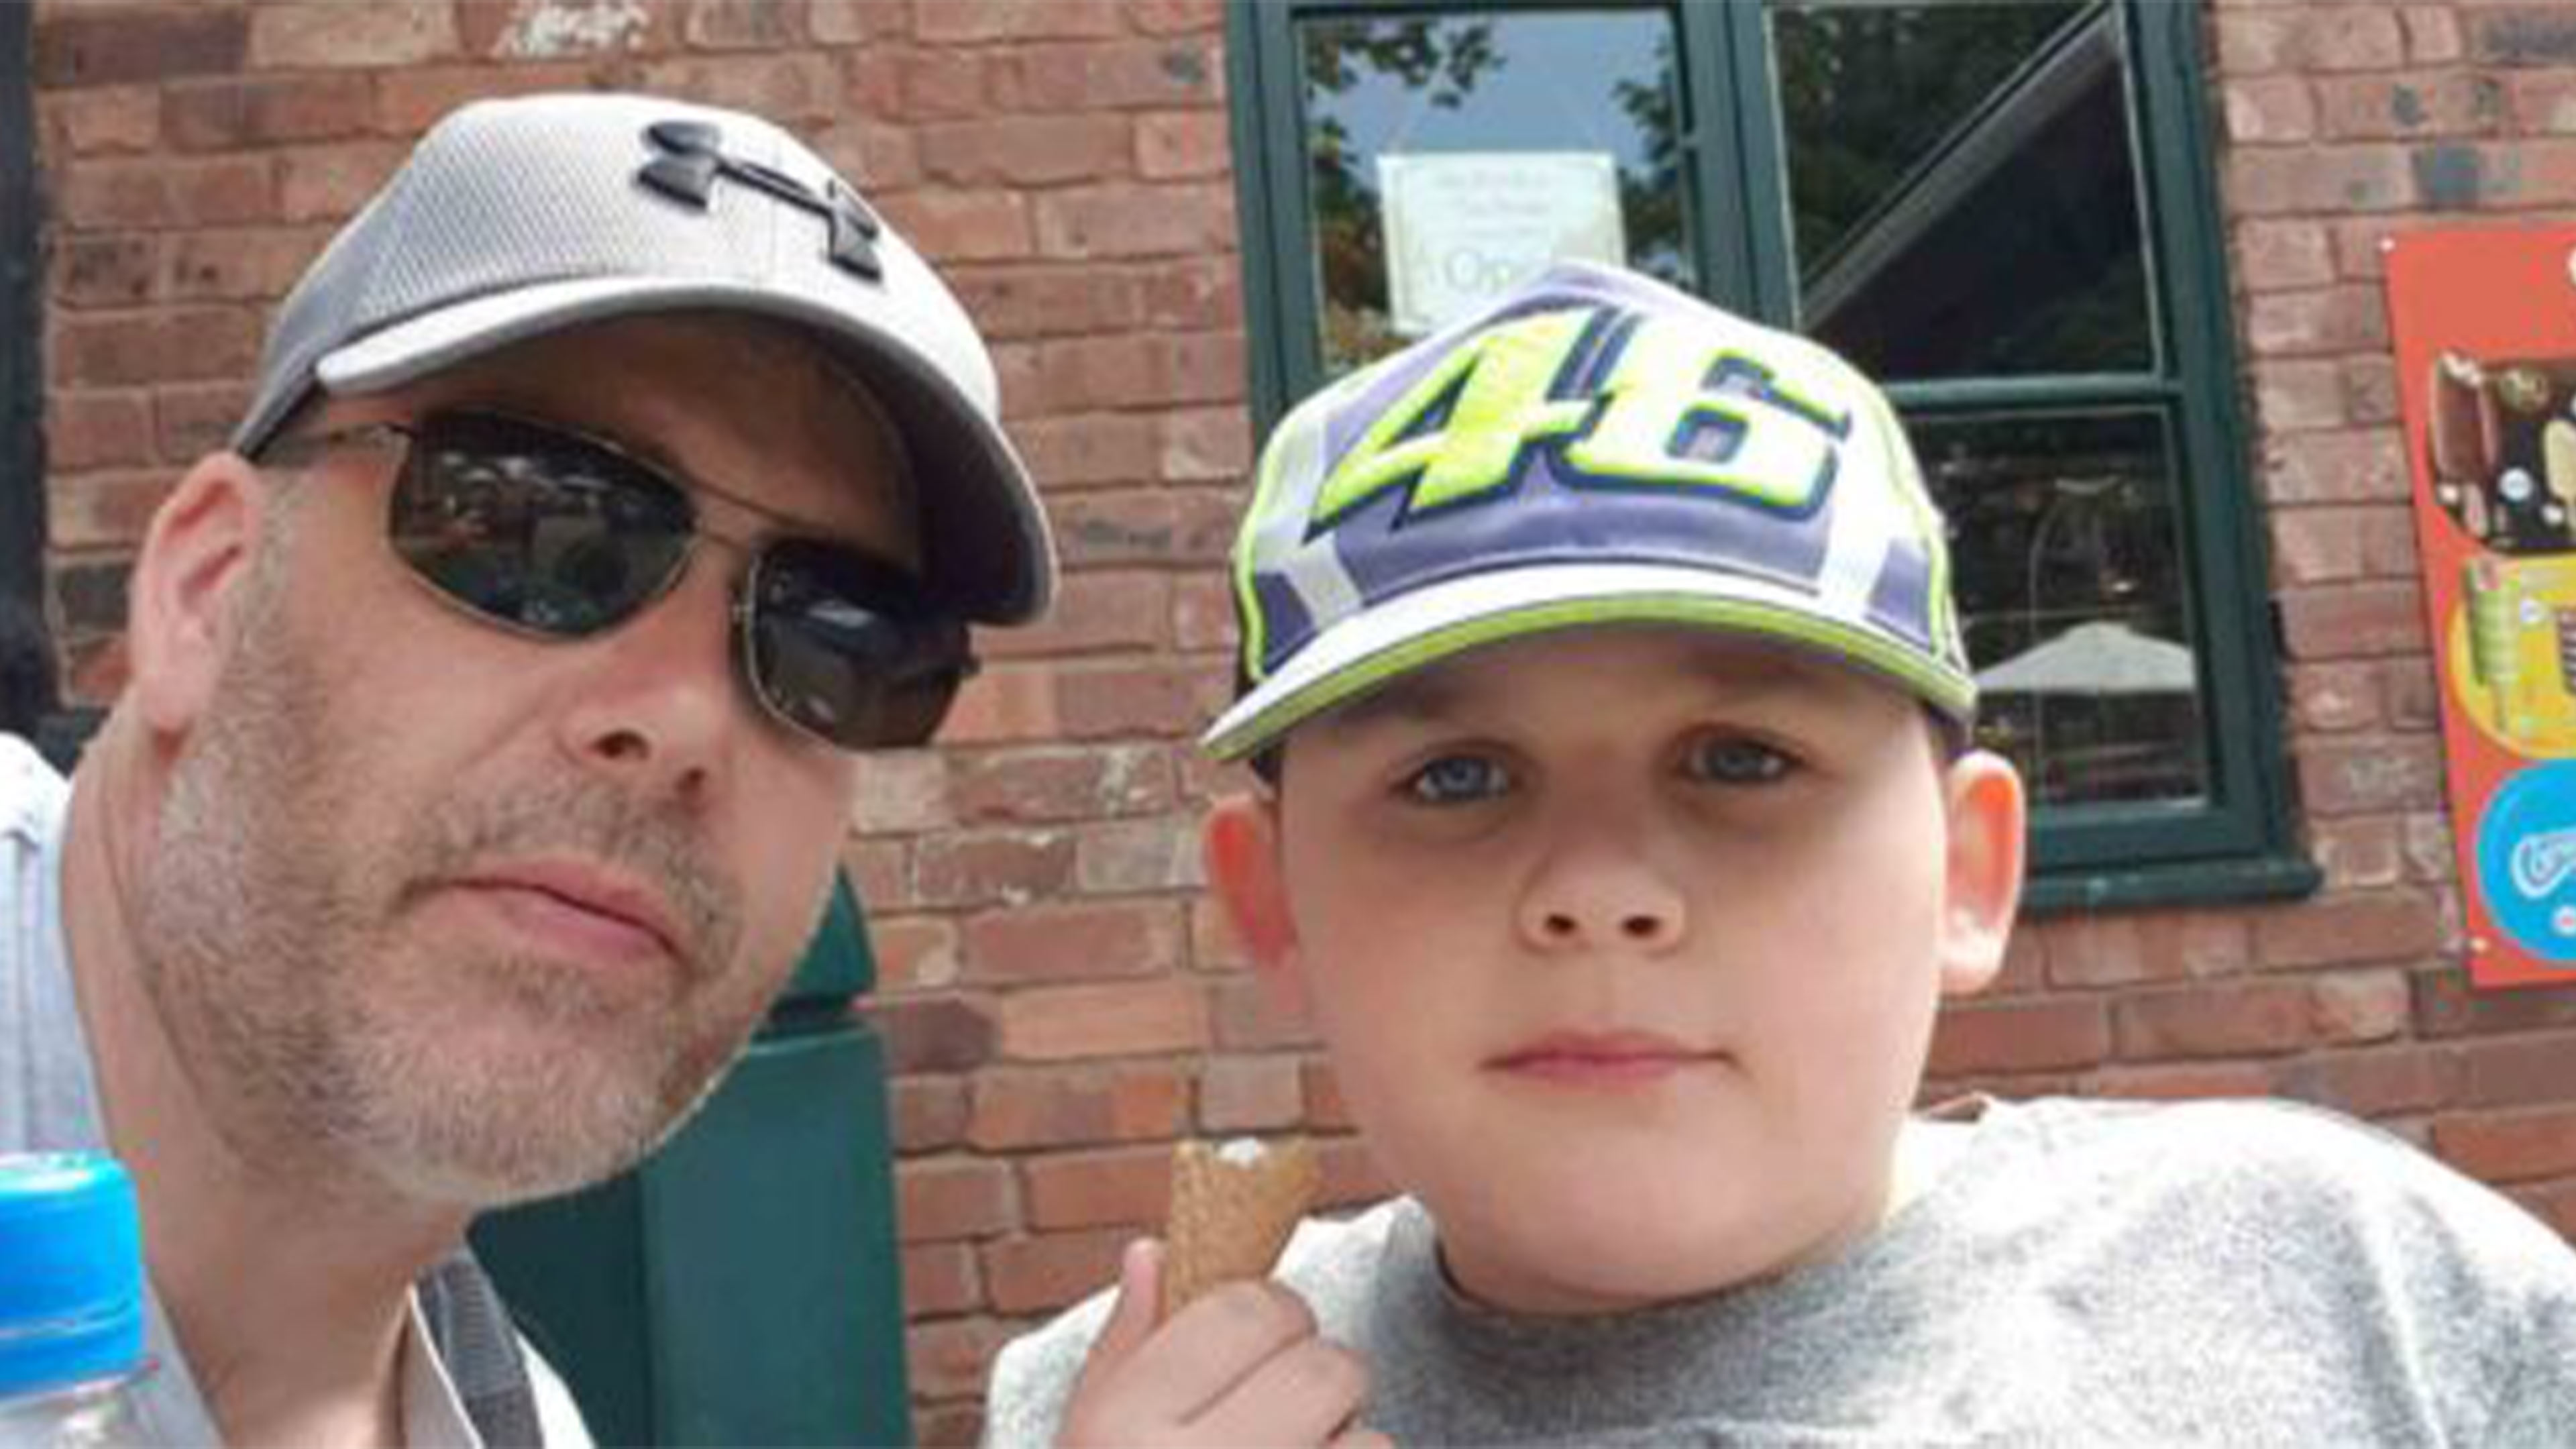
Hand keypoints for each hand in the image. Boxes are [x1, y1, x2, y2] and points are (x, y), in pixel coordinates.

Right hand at [1057, 1239, 1383, 1447]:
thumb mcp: (1086, 1437)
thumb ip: (1122, 1349)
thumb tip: (1151, 1250)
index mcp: (1122, 1429)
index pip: (1243, 1312)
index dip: (1274, 1311)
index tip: (1271, 1331)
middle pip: (1322, 1368)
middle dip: (1320, 1375)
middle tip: (1295, 1403)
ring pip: (1367, 1437)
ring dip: (1346, 1442)